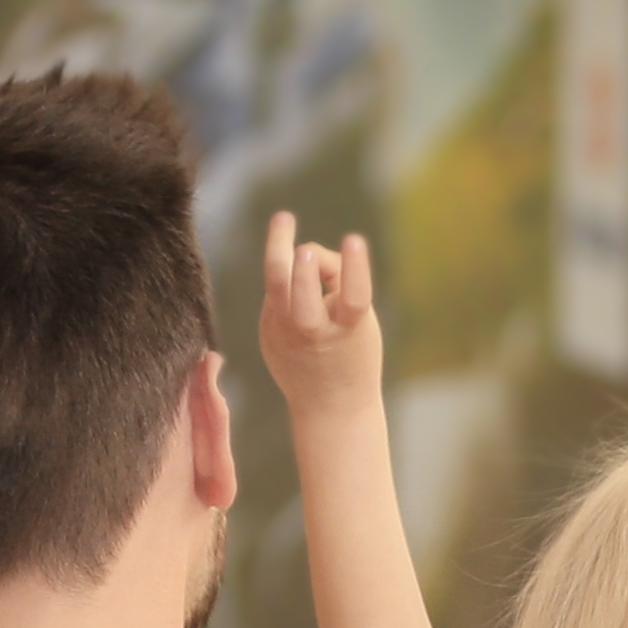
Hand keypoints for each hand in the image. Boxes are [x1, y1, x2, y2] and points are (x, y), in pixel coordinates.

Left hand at [259, 209, 386, 422]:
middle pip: (299, 286)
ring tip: (283, 220)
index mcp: (348, 330)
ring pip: (276, 282)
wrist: (330, 406)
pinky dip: (291, 278)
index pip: (354, 294)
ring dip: (278, 247)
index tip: (354, 239)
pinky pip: (278, 292)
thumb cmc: (352, 354)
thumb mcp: (360, 324)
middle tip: (304, 244)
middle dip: (301, 262)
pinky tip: (300, 279)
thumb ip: (337, 286)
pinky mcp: (268, 331)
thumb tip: (303, 252)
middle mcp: (314, 330)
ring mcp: (285, 331)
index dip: (355, 265)